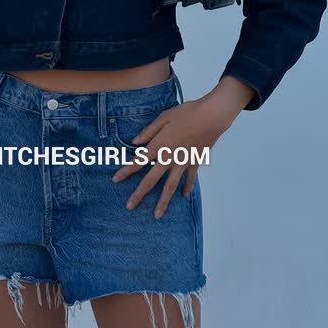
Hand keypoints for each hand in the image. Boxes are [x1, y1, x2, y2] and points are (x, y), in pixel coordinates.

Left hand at [111, 97, 229, 219]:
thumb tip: (135, 142)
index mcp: (159, 145)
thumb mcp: (164, 117)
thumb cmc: (187, 113)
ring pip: (170, 185)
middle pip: (151, 179)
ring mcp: (183, 162)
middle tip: (129, 206)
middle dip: (139, 194)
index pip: (139, 161)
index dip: (126, 171)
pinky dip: (187, 187)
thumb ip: (149, 131)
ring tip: (157, 215)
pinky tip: (184, 195)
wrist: (211, 116)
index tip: (115, 180)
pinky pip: (190, 178)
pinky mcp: (195, 162)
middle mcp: (169, 157)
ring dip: (163, 201)